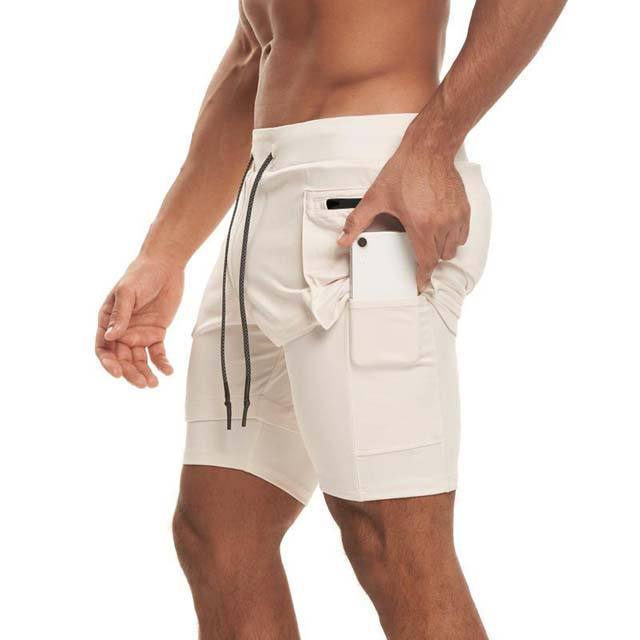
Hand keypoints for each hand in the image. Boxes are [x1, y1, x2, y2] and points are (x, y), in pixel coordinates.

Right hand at [95, 256, 183, 387]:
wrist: (165, 265)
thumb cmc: (141, 274)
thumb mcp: (127, 292)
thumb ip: (120, 315)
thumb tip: (110, 335)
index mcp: (108, 320)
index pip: (103, 348)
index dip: (108, 363)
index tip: (118, 373)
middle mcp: (122, 330)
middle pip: (122, 358)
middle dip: (130, 373)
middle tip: (142, 383)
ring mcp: (139, 333)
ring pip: (139, 360)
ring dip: (145, 372)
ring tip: (153, 383)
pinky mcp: (156, 333)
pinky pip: (157, 353)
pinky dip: (161, 363)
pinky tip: (167, 371)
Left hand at [337, 140, 469, 290]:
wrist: (429, 150)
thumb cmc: (405, 171)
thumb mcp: (375, 197)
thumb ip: (357, 222)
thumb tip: (343, 240)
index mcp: (421, 225)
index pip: (426, 261)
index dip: (423, 276)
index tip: (420, 282)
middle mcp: (441, 223)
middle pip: (440, 257)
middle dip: (429, 260)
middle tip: (419, 255)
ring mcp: (455, 216)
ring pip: (453, 248)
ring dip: (442, 250)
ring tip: (429, 241)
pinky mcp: (464, 208)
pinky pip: (463, 234)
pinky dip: (454, 238)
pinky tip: (442, 231)